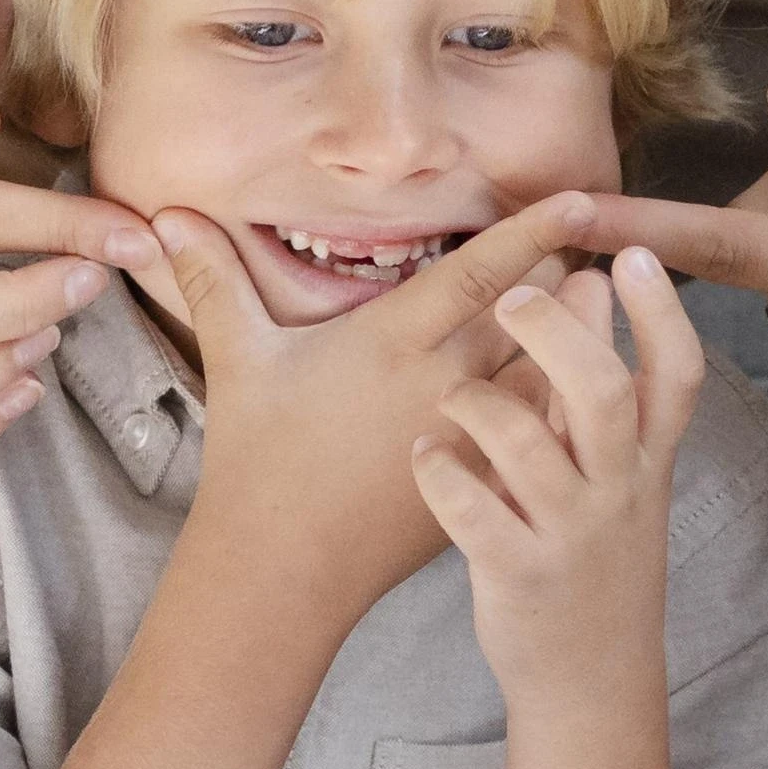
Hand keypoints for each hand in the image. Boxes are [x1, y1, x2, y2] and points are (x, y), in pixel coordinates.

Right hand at [149, 194, 598, 620]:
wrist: (283, 569)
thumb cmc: (258, 459)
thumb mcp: (238, 361)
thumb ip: (213, 280)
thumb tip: (166, 214)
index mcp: (395, 341)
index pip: (480, 274)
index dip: (532, 232)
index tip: (578, 199)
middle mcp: (446, 382)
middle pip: (537, 320)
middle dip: (569, 281)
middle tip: (600, 247)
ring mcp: (471, 436)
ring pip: (554, 378)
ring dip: (577, 345)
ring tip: (601, 311)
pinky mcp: (482, 481)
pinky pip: (544, 435)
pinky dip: (565, 407)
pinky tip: (583, 391)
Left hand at [419, 248, 707, 713]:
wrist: (592, 678)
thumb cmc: (594, 557)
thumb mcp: (616, 475)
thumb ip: (597, 384)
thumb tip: (591, 280)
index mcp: (649, 461)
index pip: (676, 375)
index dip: (661, 312)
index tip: (633, 253)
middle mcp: (618, 492)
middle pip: (603, 393)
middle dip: (556, 334)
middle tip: (514, 298)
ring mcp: (570, 535)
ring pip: (524, 444)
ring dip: (476, 401)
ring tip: (450, 396)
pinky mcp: (518, 573)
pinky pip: (470, 507)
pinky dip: (438, 468)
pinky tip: (426, 454)